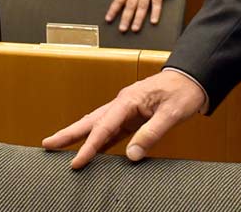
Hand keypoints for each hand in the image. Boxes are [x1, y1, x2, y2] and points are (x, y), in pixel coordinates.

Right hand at [42, 69, 205, 168]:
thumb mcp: (172, 113)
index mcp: (129, 99)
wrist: (193, 78)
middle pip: (91, 121)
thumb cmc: (184, 91)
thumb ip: (151, 133)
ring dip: (80, 136)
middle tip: (46, 145)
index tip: (76, 162)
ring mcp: (126, 108)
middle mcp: (123, 102)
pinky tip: (92, 151)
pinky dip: (99, 140)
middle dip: (69, 134)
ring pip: (98, 124)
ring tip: (59, 147)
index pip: (104, 126)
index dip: (89, 146)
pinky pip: (112, 130)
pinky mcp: (132, 115)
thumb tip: (131, 155)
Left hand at [106, 0, 162, 32]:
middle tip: (122, 29)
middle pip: (130, 6)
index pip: (119, 0)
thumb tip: (121, 4)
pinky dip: (156, 12)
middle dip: (126, 18)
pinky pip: (157, 3)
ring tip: (135, 29)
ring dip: (138, 18)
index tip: (108, 19)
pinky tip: (153, 21)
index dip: (113, 10)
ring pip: (142, 6)